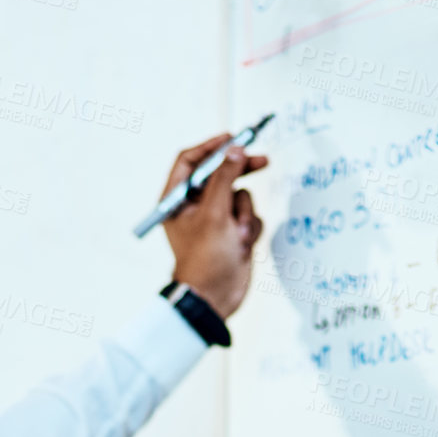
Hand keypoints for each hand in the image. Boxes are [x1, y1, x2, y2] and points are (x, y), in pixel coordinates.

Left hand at [160, 133, 266, 319]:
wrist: (215, 298)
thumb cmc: (205, 259)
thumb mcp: (214, 213)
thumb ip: (225, 177)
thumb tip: (235, 150)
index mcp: (176, 201)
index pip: (189, 161)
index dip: (211, 147)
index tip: (232, 138)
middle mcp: (194, 207)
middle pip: (219, 173)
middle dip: (240, 170)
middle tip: (261, 160)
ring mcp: (215, 219)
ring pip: (239, 194)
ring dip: (244, 212)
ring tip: (238, 233)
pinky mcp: (232, 231)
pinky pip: (248, 214)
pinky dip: (250, 226)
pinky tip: (243, 243)